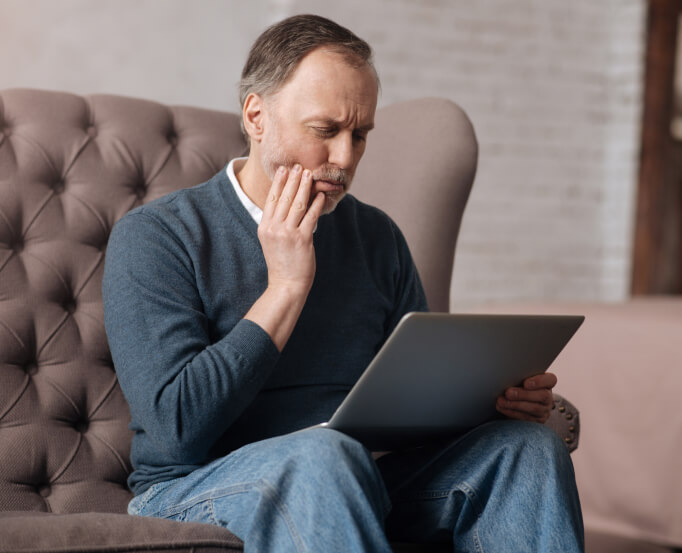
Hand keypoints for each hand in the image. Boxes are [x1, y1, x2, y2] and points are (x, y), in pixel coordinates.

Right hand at [257, 164, 325, 295]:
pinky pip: (310, 217)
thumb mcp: (271, 240)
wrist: (286, 284)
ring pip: (297, 204)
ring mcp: (288, 233)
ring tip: (310, 175)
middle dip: (292, 180)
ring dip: (304, 187)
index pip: (272, 199)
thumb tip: (287, 204)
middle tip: (299, 166)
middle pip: (284, 198)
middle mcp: (274, 228)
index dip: (278, 182)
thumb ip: (276, 223)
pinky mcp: (302, 239)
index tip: (284, 169)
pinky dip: (316, 204)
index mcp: (264, 227)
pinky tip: (320, 196)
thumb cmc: (282, 262)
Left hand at [496, 372, 556, 423]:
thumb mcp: (520, 379)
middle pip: (542, 395)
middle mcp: (548, 397)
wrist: (516, 400)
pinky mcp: (538, 420)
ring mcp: (544, 410)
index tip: (525, 383)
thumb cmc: (518, 385)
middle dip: (523, 394)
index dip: (539, 381)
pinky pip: (527, 418)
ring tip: (501, 401)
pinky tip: (503, 408)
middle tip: (508, 393)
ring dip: (515, 405)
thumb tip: (506, 376)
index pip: (551, 380)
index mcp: (547, 383)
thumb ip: (518, 376)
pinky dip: (512, 413)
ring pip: (534, 408)